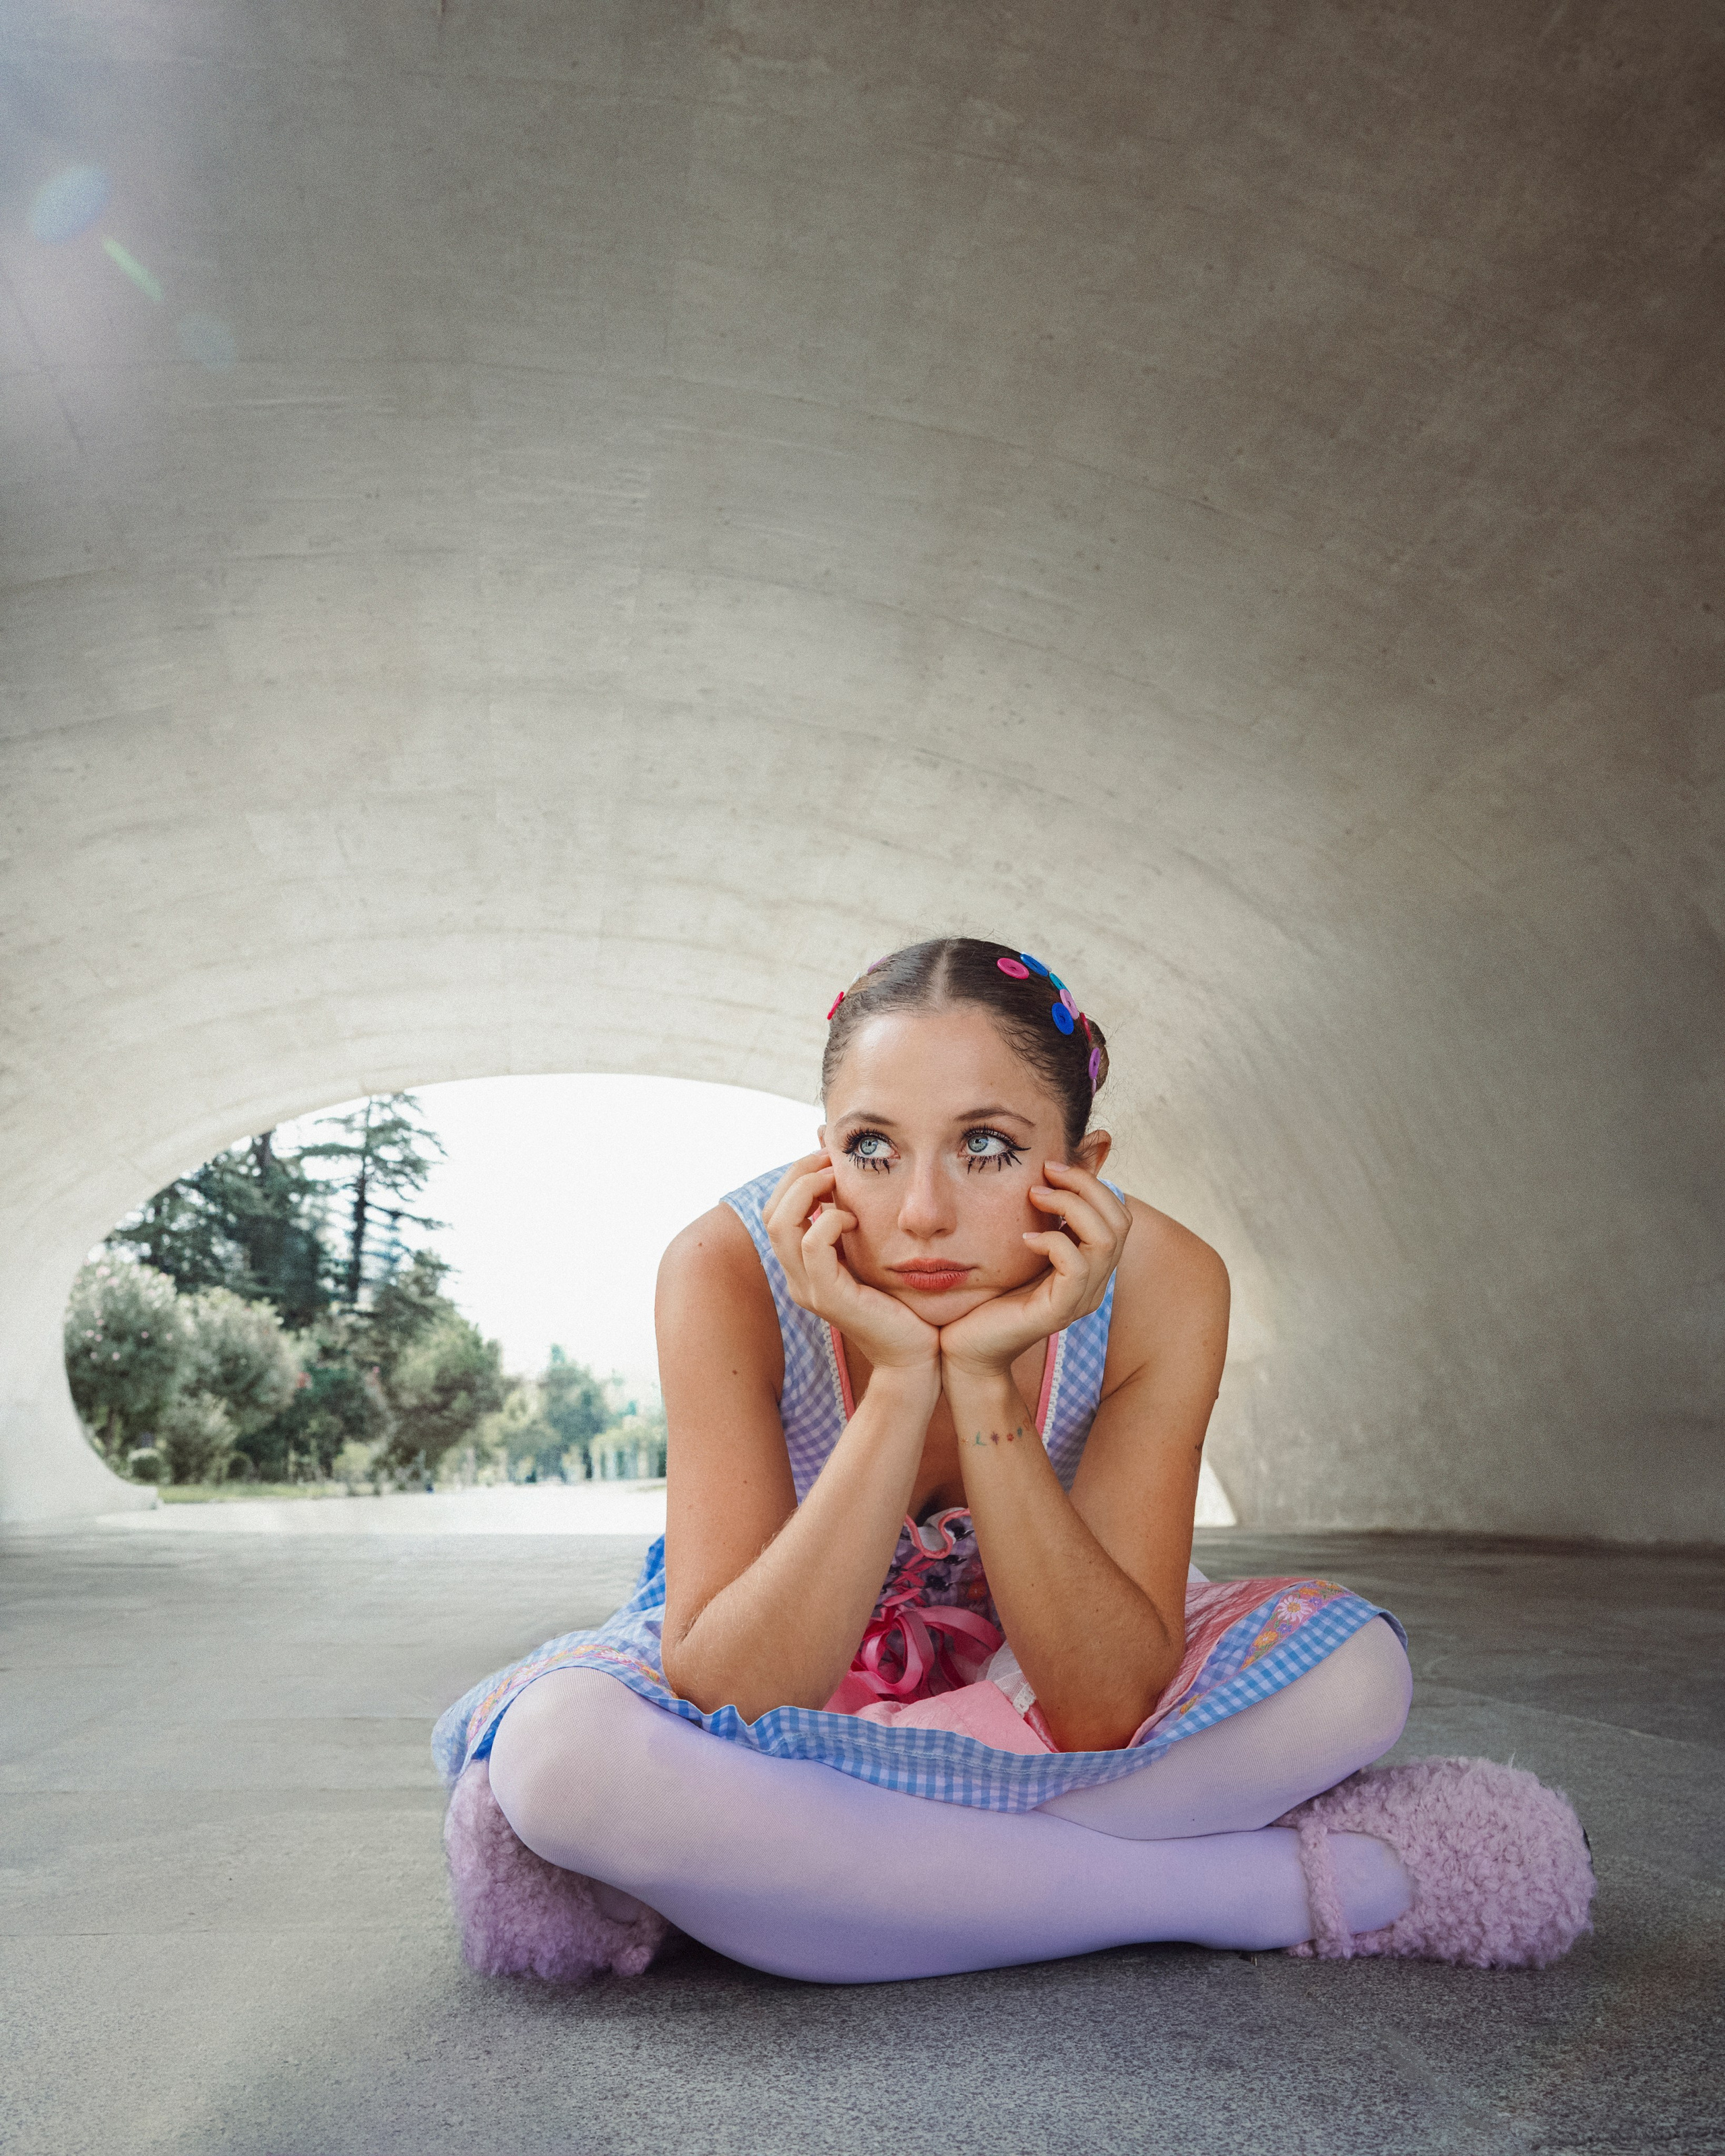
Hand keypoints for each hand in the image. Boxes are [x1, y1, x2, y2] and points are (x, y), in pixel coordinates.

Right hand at [762, 1151, 941, 1372]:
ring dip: (808, 1190)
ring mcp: (809, 1289)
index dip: (795, 1177)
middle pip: (771, 1212)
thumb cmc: (900, 1302)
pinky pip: (813, 1247)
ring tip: (837, 1179)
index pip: (775, 1211)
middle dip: (797, 1175)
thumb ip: (854, 1222)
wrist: (917, 1353)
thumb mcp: (870, 1253)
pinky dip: (829, 1221)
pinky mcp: (830, 1298)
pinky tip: (854, 1218)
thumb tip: (847, 1174)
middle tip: (830, 1158)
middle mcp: (797, 1278)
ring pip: (782, 1224)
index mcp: (802, 1267)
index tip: (827, 1157)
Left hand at [937, 1160, 1130, 1377]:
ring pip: (1106, 1239)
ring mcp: (1080, 1299)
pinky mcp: (1058, 1313)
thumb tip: (1045, 1169)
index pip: (1118, 1215)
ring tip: (1034, 1195)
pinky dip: (1054, 1241)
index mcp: (1090, 1266)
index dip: (1091, 1183)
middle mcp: (1094, 1283)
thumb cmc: (988, 1294)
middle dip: (1087, 1185)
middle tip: (1047, 1173)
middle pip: (1120, 1221)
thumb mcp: (1020, 1247)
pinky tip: (1025, 1238)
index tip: (1051, 1167)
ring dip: (1071, 1206)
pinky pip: (1077, 1266)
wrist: (965, 1347)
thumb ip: (1040, 1218)